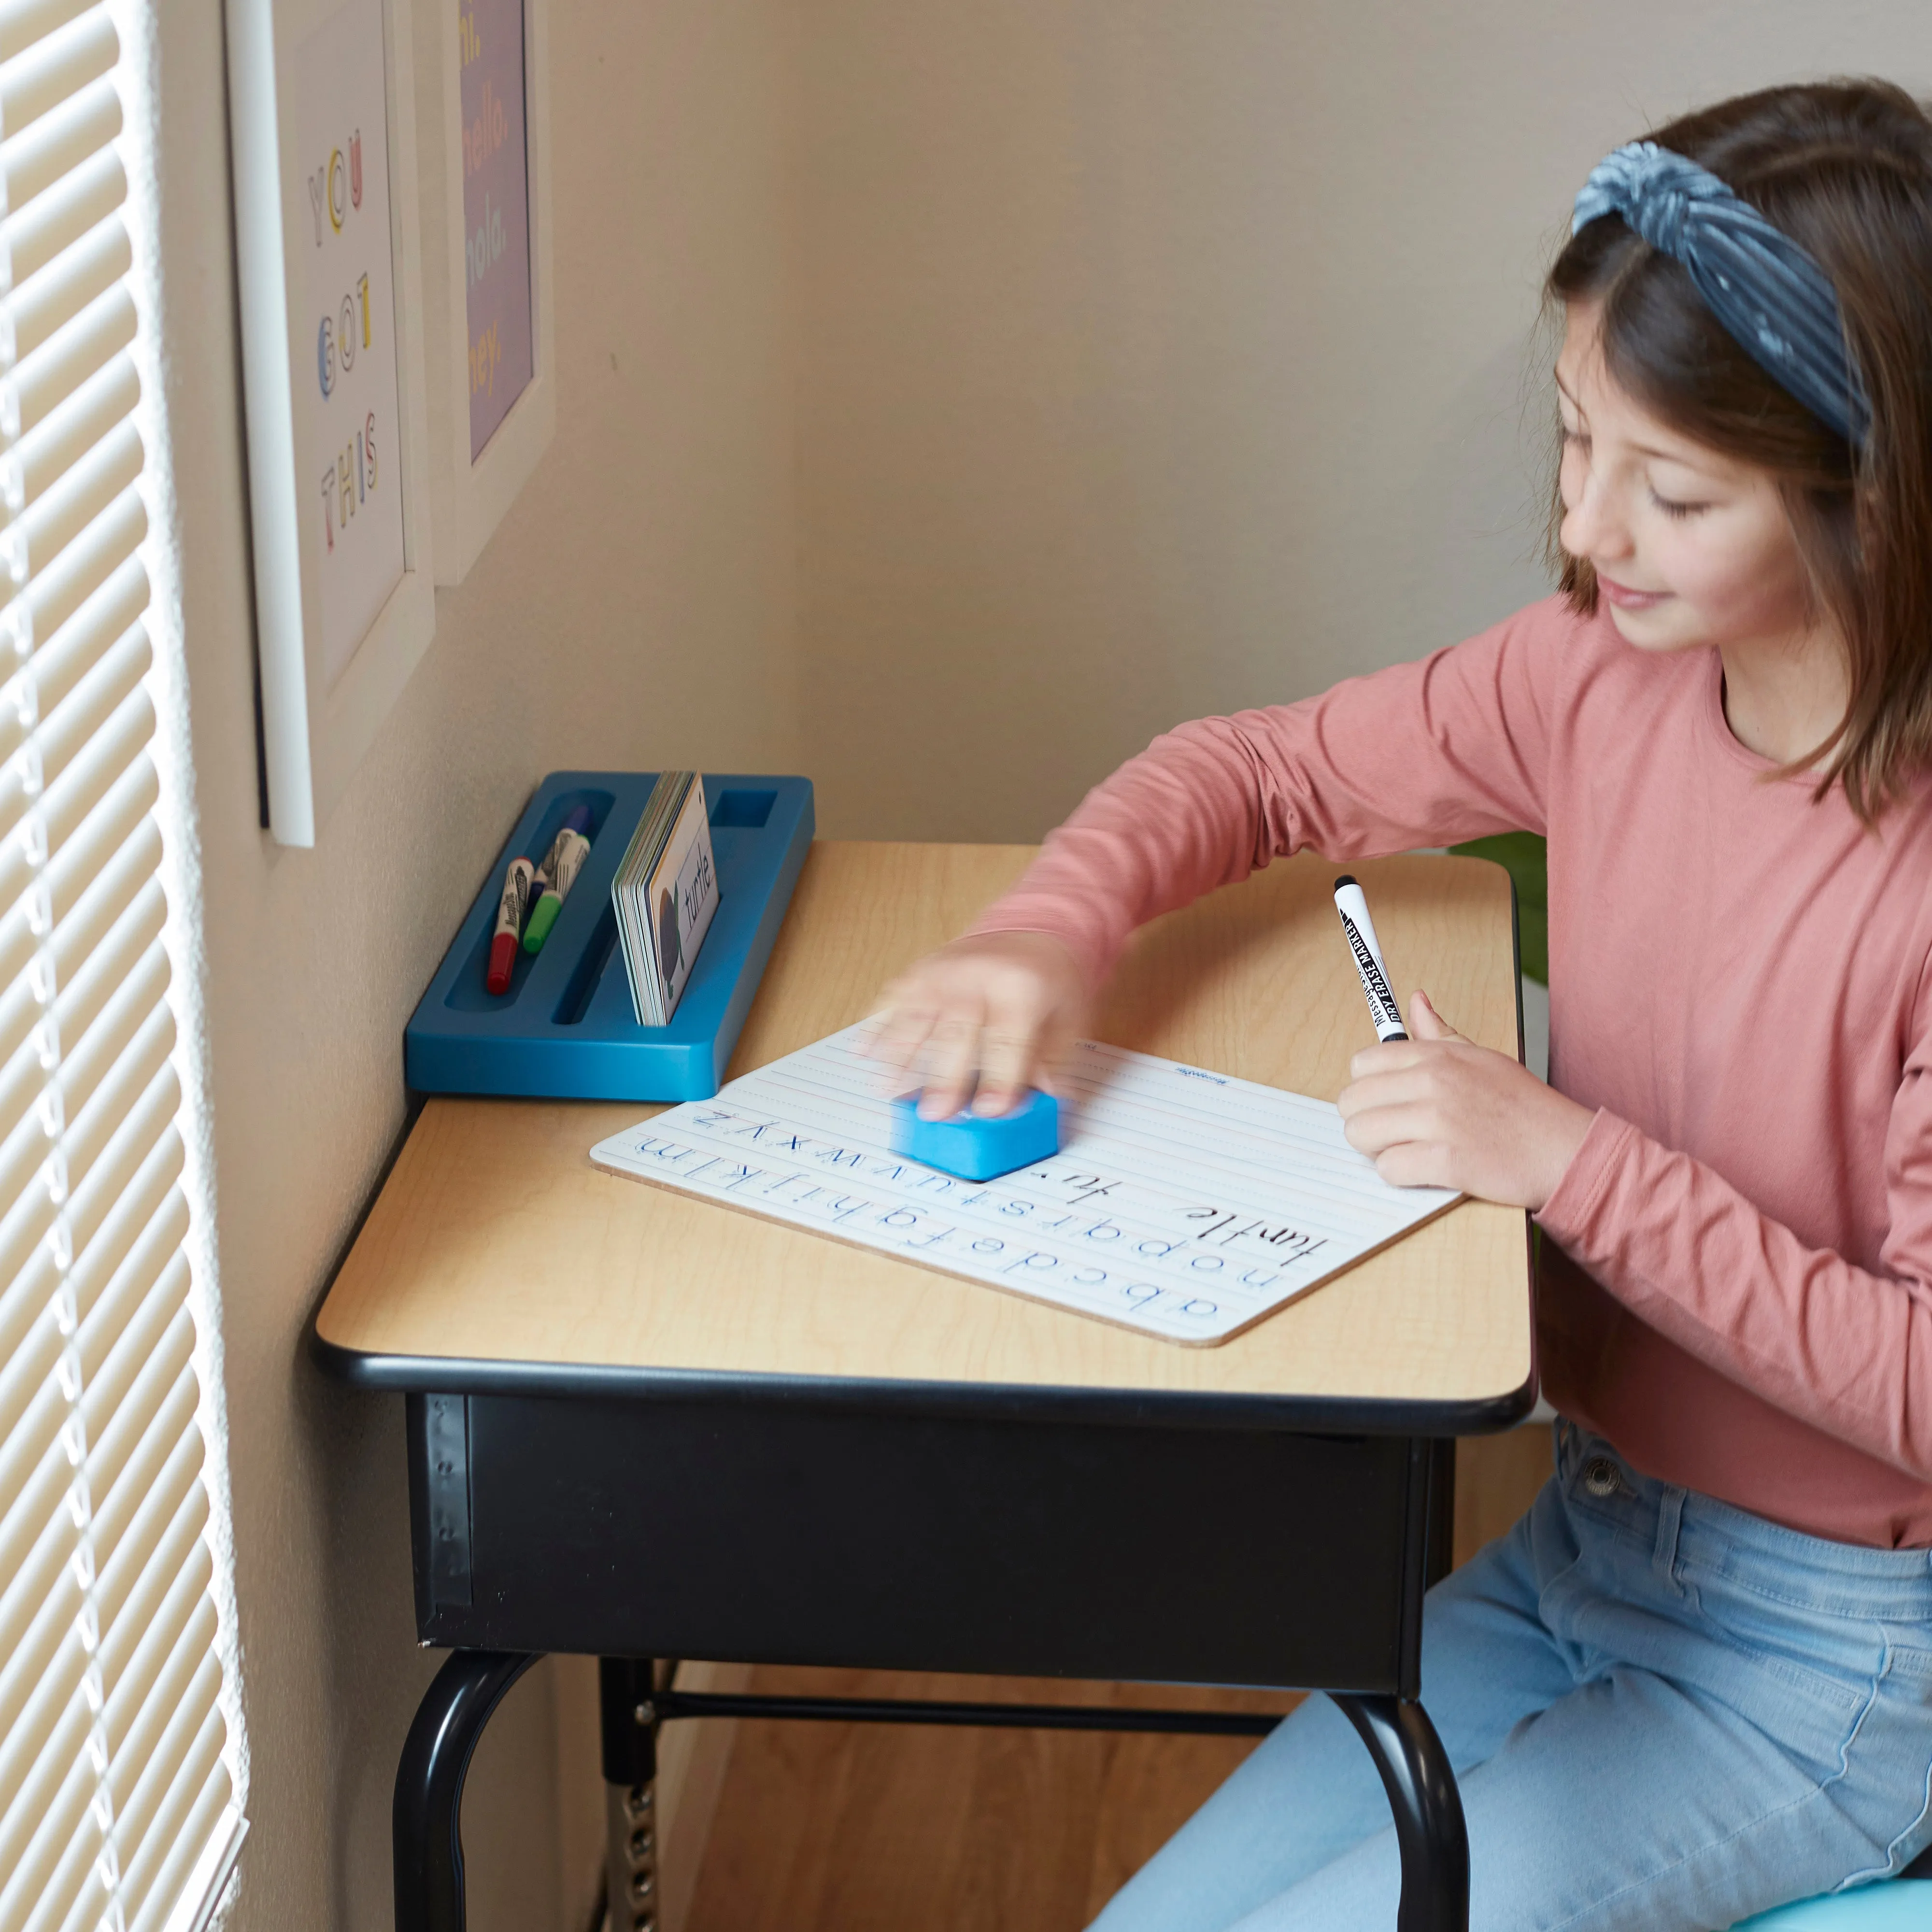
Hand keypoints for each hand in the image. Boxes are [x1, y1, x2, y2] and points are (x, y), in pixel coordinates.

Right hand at [864, 930, 1090, 1118]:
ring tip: (887, 1090)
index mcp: (1020, 986)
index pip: (1006, 1039)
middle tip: (934, 1114)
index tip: (988, 1111)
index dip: (998, 1077)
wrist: (1031, 930)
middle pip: (957, 1032)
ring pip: (916, 1016)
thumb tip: (1045, 1105)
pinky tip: (864, 1052)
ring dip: (899, 1057)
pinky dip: (877, 1026)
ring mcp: (943, 970)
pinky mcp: (920, 971)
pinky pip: (893, 999)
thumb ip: (1052, 1063)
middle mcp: (977, 975)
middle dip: (944, 1076)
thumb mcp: (1068, 1019)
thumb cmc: (1050, 981)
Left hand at [1337, 990, 1591, 1209]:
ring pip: (1361, 1135)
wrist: (1565, 1149)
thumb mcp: (1481, 1058)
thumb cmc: (1524, 1107)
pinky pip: (1389, 1169)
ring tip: (1409, 1149)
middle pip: (1352, 1101)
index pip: (1362, 1064)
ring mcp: (1439, 1121)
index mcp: (1437, 1055)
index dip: (1367, 1088)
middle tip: (1394, 1131)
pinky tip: (1425, 1169)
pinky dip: (1400, 1175)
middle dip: (1366, 1120)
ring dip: (1378, 1148)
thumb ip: (1440, 1033)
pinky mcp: (1446, 1161)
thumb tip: (1415, 1001)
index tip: (1385, 1100)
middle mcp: (1433, 1082)